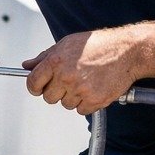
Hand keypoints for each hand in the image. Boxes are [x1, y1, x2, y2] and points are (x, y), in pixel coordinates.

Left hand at [23, 27, 143, 113]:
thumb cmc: (99, 45)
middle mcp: (66, 77)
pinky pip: (81, 110)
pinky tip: (93, 88)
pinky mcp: (94, 101)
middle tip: (68, 81)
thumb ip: (45, 57)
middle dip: (56, 91)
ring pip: (65, 104)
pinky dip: (86, 103)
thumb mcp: (67, 44)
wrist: (127, 51)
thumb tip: (27, 65)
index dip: (35, 87)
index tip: (39, 87)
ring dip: (72, 97)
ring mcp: (80, 90)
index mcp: (56, 61)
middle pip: (48, 97)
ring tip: (85, 81)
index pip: (33, 83)